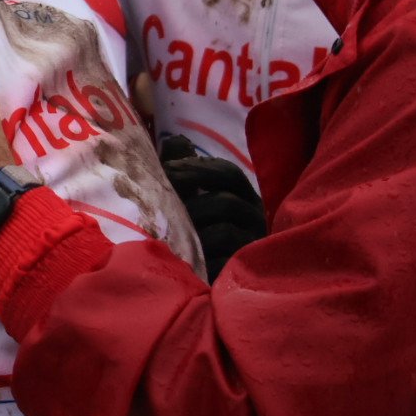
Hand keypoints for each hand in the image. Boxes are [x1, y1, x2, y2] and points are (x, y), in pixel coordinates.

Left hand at [158, 135, 265, 280]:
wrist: (196, 275)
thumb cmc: (191, 227)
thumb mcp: (187, 196)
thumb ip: (183, 169)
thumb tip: (176, 140)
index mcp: (241, 195)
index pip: (227, 172)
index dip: (197, 168)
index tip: (168, 168)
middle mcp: (252, 218)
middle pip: (226, 201)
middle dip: (191, 201)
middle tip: (163, 202)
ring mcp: (249, 246)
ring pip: (223, 232)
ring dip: (192, 230)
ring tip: (168, 232)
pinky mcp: (239, 271)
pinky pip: (220, 262)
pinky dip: (198, 257)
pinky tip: (180, 256)